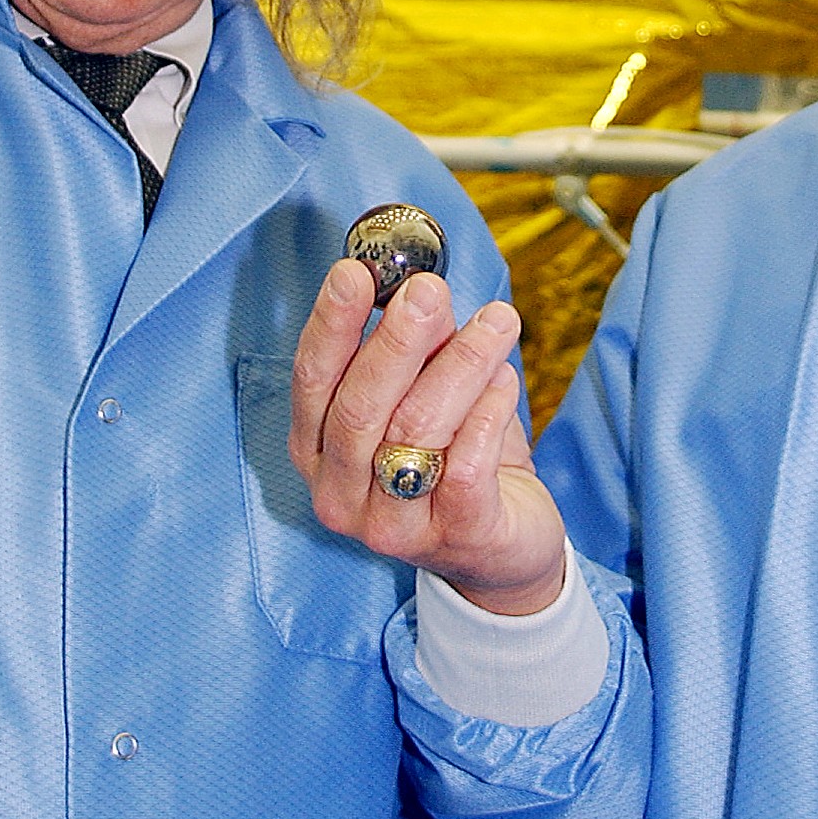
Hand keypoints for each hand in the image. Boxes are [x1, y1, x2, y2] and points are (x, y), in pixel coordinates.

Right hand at [290, 263, 567, 613]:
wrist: (501, 545)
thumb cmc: (452, 455)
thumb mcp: (425, 393)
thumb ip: (418, 346)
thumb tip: (420, 285)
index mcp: (316, 450)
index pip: (312, 380)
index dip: (331, 324)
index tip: (355, 272)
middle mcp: (340, 493)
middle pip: (360, 407)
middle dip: (396, 341)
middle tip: (429, 292)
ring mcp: (392, 526)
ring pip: (417, 430)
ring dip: (461, 363)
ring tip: (497, 321)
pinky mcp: (454, 536)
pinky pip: (466, 465)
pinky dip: (488, 413)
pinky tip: (506, 380)